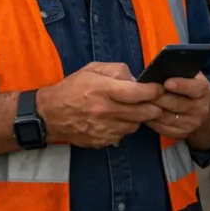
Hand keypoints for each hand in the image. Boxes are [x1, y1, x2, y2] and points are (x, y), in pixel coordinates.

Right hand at [36, 62, 164, 147]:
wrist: (50, 114)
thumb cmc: (72, 88)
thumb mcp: (93, 69)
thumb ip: (117, 70)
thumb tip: (136, 79)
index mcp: (102, 89)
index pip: (137, 93)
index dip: (153, 91)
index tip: (159, 88)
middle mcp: (104, 110)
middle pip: (142, 113)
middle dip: (154, 107)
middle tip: (156, 102)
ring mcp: (103, 128)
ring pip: (135, 126)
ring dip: (139, 118)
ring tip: (133, 110)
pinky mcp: (101, 141)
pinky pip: (123, 135)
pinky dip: (125, 128)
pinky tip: (119, 120)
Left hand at [146, 73, 209, 141]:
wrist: (202, 110)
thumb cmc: (190, 86)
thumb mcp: (191, 75)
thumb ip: (179, 71)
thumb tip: (160, 67)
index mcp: (203, 91)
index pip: (194, 88)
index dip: (180, 85)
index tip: (166, 82)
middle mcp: (200, 109)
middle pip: (176, 104)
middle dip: (158, 98)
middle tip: (143, 92)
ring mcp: (191, 124)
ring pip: (166, 117)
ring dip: (150, 110)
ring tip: (139, 102)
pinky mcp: (181, 134)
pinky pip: (162, 128)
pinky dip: (150, 121)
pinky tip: (142, 113)